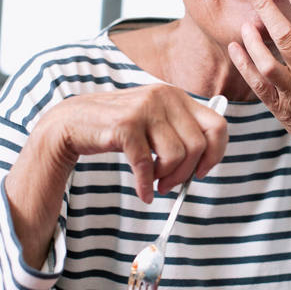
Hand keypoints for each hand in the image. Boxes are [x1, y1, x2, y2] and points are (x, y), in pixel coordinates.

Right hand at [48, 84, 227, 203]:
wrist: (72, 122)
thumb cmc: (117, 127)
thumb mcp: (153, 121)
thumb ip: (178, 132)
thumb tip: (205, 163)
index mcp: (176, 96)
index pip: (217, 125)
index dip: (215, 153)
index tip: (201, 172)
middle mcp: (164, 97)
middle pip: (198, 145)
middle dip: (187, 173)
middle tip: (171, 185)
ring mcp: (144, 109)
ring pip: (176, 156)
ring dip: (167, 178)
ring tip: (154, 182)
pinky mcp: (125, 125)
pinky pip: (146, 165)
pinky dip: (146, 185)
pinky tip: (143, 193)